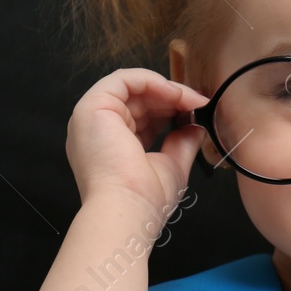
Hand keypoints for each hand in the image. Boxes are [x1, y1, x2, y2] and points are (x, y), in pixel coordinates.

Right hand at [65, 68, 209, 216]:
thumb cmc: (143, 199)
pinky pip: (124, 80)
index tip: (196, 113)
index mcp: (110, 147)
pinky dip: (152, 81)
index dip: (170, 110)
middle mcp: (98, 130)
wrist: (127, 210)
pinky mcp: (92, 106)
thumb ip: (181, 143)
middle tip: (199, 104)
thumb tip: (195, 127)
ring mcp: (91, 117)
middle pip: (138, 100)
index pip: (142, 117)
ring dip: (166, 89)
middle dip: (172, 99)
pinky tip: (174, 94)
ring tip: (191, 101)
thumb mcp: (170, 166)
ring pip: (132, 87)